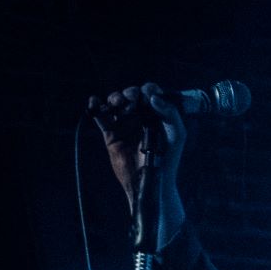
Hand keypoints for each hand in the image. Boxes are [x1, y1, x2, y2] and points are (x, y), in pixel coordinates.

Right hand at [90, 83, 189, 237]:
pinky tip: (94, 101)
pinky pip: (102, 118)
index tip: (147, 94)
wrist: (150, 180)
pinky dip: (97, 108)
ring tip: (118, 103)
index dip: (148, 89)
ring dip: (115, 98)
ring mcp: (125, 124)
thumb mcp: (176, 134)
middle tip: (132, 100)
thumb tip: (153, 97)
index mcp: (157, 113)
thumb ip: (170, 113)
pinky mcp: (111, 134)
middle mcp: (141, 116)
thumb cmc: (169, 158)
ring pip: (116, 104)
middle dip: (130, 93)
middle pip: (131, 95)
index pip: (151, 93)